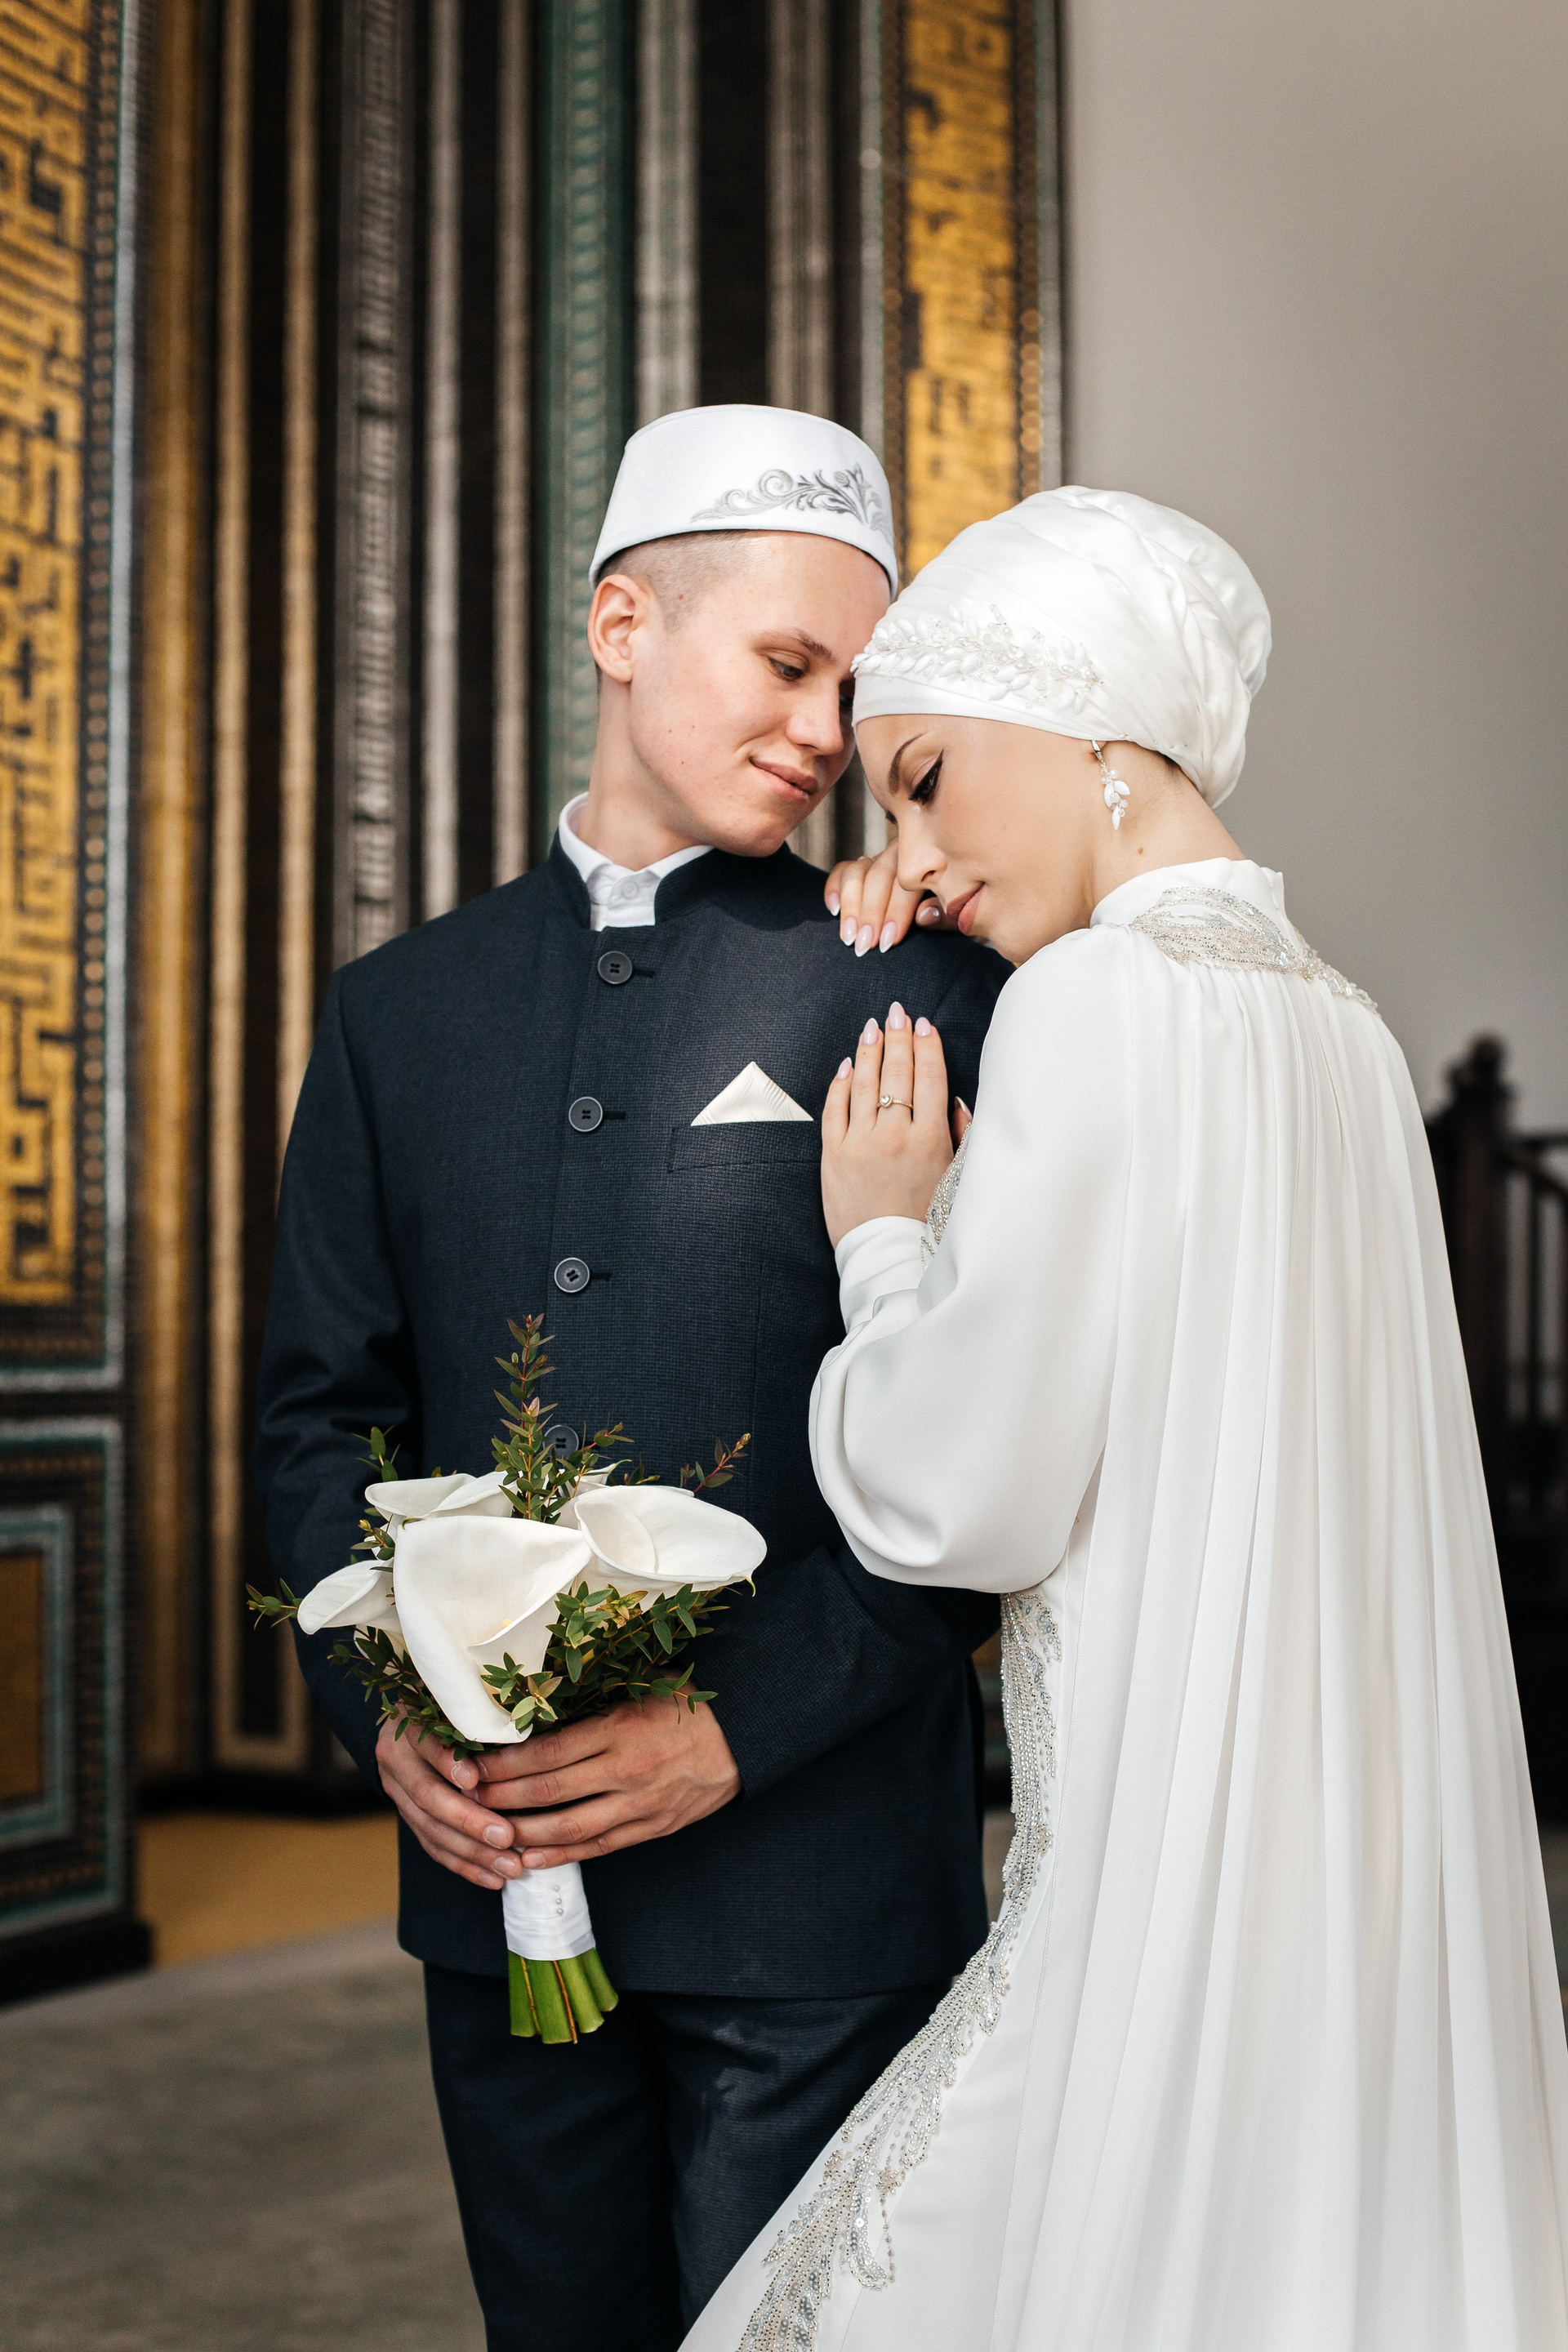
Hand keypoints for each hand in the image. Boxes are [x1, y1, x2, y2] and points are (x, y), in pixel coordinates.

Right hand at [376, 1713, 523, 1891]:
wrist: (407, 1724)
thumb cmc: (452, 1710)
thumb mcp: (460, 1706)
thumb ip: (479, 1723)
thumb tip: (524, 1740)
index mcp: (408, 1725)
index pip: (424, 1745)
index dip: (448, 1763)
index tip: (475, 1780)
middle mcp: (396, 1759)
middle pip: (428, 1796)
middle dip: (470, 1821)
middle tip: (507, 1838)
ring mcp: (397, 1791)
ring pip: (431, 1829)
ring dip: (472, 1853)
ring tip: (509, 1868)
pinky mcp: (407, 1816)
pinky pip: (433, 1847)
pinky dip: (465, 1865)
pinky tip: (493, 1879)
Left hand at [472, 1696, 741, 1867]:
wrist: (745, 1737)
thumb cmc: (688, 1703)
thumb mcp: (641, 1687)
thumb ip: (594, 1699)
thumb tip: (536, 1700)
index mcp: (619, 1728)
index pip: (546, 1752)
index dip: (503, 1762)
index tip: (472, 1763)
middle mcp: (625, 1770)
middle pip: (547, 1792)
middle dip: (499, 1797)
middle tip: (464, 1798)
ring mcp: (638, 1805)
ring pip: (566, 1829)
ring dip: (521, 1833)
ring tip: (486, 1832)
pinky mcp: (650, 1828)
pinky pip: (596, 1848)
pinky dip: (558, 1856)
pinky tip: (528, 1859)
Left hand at [821, 1002, 956, 1246]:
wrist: (888, 1257)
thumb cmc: (928, 1221)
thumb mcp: (957, 1179)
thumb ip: (960, 1136)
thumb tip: (955, 1099)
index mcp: (932, 1141)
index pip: (930, 1079)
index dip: (927, 1047)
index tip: (924, 1025)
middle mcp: (895, 1136)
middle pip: (897, 1074)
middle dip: (898, 1038)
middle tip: (898, 1012)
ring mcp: (861, 1145)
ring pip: (864, 1085)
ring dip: (869, 1051)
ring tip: (872, 1027)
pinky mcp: (833, 1157)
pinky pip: (834, 1110)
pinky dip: (840, 1084)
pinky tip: (846, 1066)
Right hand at [825, 843, 947, 952]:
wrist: (952, 906)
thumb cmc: (959, 916)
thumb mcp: (960, 919)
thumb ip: (946, 918)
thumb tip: (923, 916)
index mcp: (932, 859)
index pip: (909, 880)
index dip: (896, 912)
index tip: (889, 942)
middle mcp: (903, 853)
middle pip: (879, 874)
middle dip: (870, 913)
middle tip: (865, 946)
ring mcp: (880, 859)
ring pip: (857, 871)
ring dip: (851, 906)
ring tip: (849, 938)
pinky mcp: (861, 869)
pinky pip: (842, 871)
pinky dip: (834, 888)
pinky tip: (833, 911)